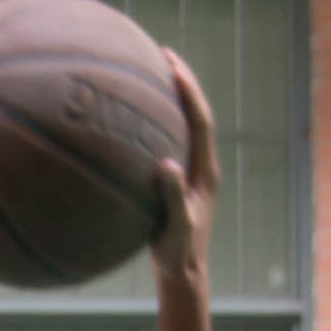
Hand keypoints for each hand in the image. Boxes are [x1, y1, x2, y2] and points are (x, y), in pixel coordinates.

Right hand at [151, 49, 218, 297]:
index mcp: (205, 171)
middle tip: (161, 55)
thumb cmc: (178, 256)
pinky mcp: (176, 183)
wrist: (183, 275)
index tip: (173, 63)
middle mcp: (200, 167)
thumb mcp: (175, 229)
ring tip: (146, 78)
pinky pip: (164, 145)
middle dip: (180, 84)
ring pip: (180, 128)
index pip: (201, 120)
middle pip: (194, 114)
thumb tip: (166, 165)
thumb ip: (173, 197)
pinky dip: (150, 128)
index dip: (189, 90)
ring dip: (168, 102)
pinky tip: (125, 125)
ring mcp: (189, 174)